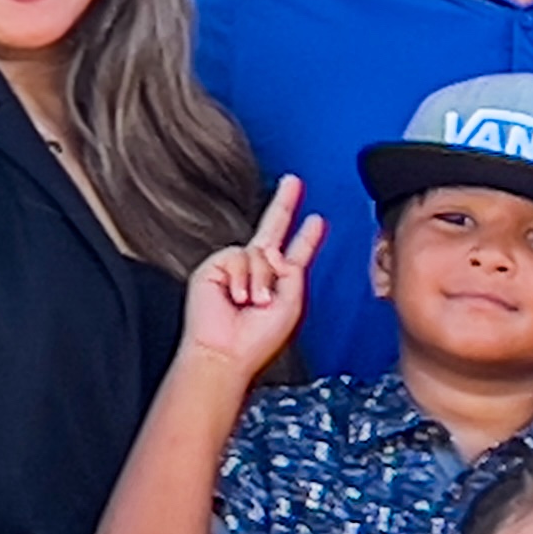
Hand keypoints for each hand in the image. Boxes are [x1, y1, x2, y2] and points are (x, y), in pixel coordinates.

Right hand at [180, 176, 324, 380]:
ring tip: (252, 303)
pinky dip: (243, 278)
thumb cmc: (258, 337)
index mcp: (279, 282)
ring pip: (260, 251)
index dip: (307, 236)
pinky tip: (236, 297)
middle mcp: (258, 271)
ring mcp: (236, 267)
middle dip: (284, 203)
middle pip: (272, 228)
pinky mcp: (215, 266)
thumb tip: (275, 251)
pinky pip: (239, 256)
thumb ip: (293, 271)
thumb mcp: (291, 302)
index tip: (317, 219)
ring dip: (260, 280)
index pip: (295, 252)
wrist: (227, 352)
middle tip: (294, 181)